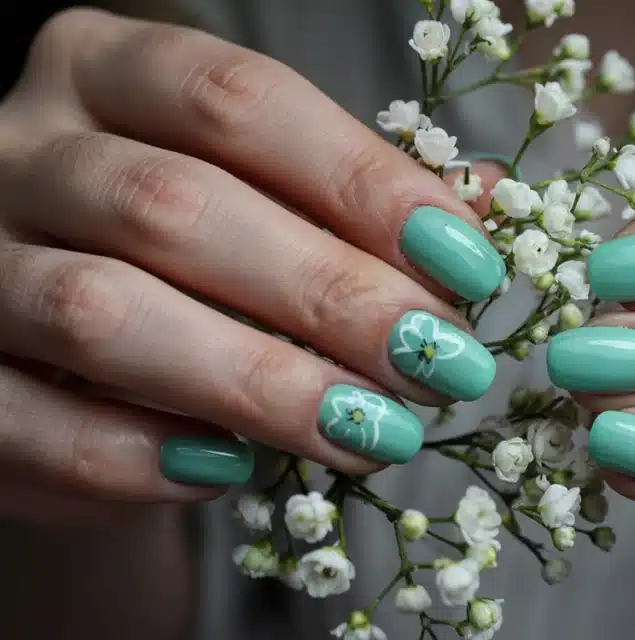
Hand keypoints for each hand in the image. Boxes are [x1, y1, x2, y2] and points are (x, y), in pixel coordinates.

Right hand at [0, 9, 505, 522]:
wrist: (74, 350)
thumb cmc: (193, 258)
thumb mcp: (270, 198)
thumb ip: (358, 195)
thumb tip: (487, 206)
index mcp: (112, 70)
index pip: (241, 98)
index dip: (362, 179)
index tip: (465, 263)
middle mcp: (25, 147)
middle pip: (177, 205)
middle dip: (327, 292)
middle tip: (436, 360)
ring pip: (102, 312)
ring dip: (257, 380)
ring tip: (372, 428)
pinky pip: (30, 419)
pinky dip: (141, 456)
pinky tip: (235, 472)